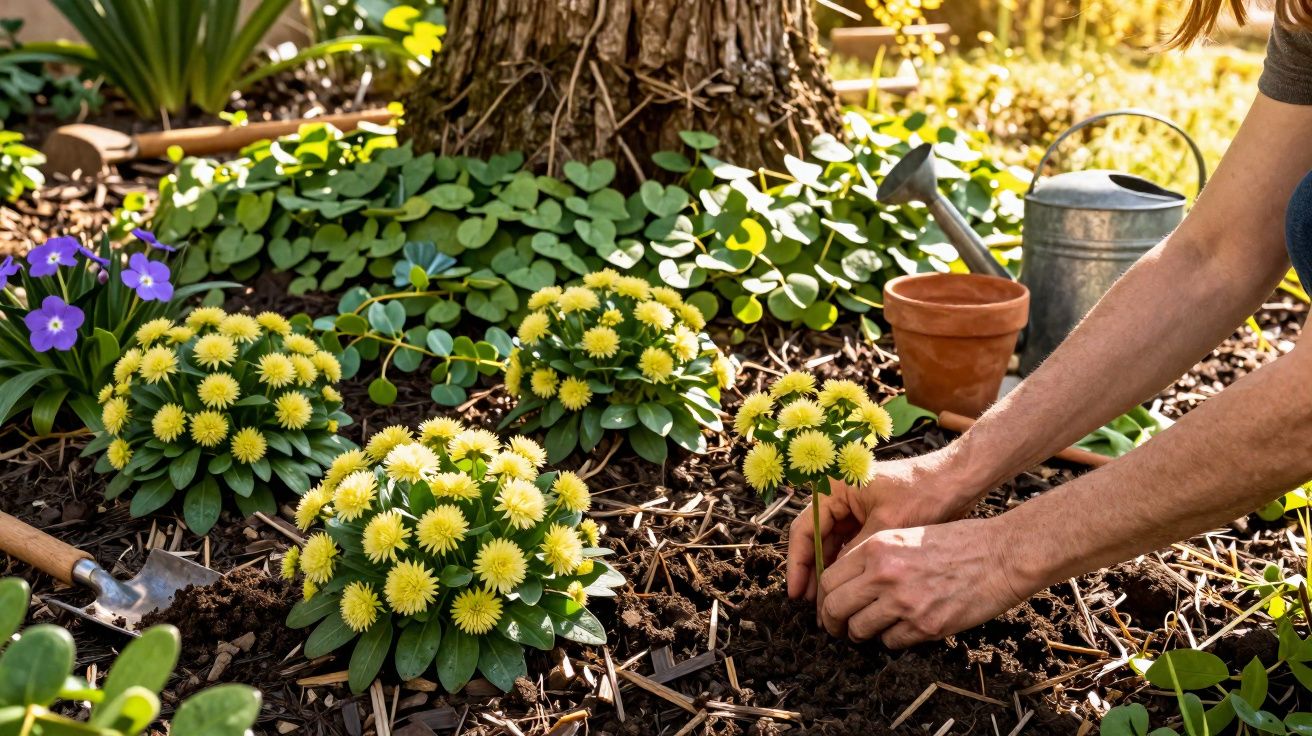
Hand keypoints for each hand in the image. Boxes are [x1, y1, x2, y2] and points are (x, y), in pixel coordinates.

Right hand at [785, 450, 985, 601]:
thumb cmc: (924, 493)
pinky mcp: (868, 518)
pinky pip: (849, 546)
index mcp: (834, 488)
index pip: (804, 530)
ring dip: (830, 574)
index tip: (797, 594)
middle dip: (814, 574)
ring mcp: (853, 508)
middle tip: (815, 609)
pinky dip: (847, 568)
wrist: (958, 480)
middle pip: (815, 540)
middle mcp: (838, 497)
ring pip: (831, 546)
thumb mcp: (886, 527)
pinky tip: (849, 592)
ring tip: (830, 607)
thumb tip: (836, 588)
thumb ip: (856, 554)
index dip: (799, 565)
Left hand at [817, 517, 1031, 647]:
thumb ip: (874, 556)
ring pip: (859, 629)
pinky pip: (891, 642)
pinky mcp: (925, 625)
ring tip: (867, 631)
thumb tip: (847, 582)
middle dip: (831, 622)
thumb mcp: (906, 535)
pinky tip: (901, 628)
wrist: (1000, 555)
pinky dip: (891, 639)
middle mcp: (884, 574)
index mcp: (877, 547)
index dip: (824, 597)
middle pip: (835, 608)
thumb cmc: (957, 541)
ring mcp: (904, 602)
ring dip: (860, 634)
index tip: (827, 606)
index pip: (828, 579)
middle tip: (836, 628)